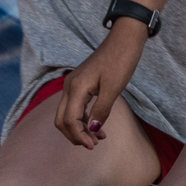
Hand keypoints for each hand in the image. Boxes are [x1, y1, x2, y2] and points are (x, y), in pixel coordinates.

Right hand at [54, 27, 147, 148]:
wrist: (124, 40)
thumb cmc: (120, 60)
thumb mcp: (113, 88)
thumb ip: (102, 110)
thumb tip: (93, 130)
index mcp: (76, 88)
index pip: (69, 120)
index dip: (79, 136)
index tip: (93, 146)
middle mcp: (70, 87)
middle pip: (62, 120)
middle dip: (75, 135)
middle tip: (93, 145)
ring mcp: (74, 85)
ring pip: (68, 115)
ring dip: (80, 129)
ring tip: (99, 139)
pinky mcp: (81, 84)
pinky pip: (76, 107)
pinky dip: (84, 120)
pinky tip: (98, 127)